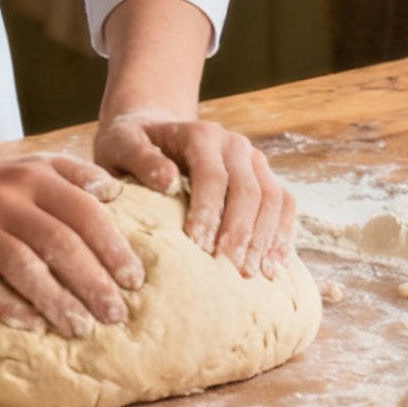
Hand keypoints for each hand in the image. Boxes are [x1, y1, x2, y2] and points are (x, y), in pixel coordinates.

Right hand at [0, 147, 143, 337]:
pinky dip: (8, 306)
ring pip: (24, 266)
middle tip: (117, 314)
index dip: (112, 247)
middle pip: (59, 242)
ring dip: (57, 300)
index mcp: (33, 176)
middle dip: (93, 281)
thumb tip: (116, 193)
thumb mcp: (28, 165)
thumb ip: (72, 175)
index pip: (83, 211)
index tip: (135, 280)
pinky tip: (31, 326)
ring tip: (82, 328)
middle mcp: (7, 198)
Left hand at [94, 111, 295, 280]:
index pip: (212, 175)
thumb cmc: (131, 145)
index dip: (209, 212)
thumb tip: (168, 182)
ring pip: (272, 197)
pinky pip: (284, 204)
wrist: (153, 133)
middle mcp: (233, 144)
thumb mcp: (122, 144)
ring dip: (265, 237)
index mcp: (200, 134)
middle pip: (247, 189)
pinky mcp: (263, 178)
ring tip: (253, 273)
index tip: (198, 248)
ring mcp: (253, 160)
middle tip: (228, 270)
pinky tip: (273, 267)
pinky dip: (283, 234)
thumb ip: (140, 159)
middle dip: (240, 232)